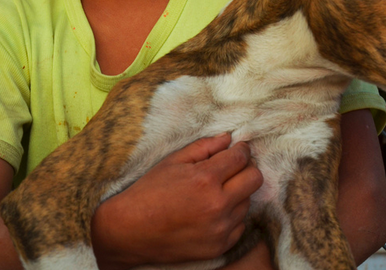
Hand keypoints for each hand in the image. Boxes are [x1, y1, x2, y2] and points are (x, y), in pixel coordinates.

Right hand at [91, 133, 263, 267]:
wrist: (130, 231)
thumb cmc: (149, 192)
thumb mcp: (173, 161)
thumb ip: (204, 147)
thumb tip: (228, 138)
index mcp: (205, 179)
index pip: (241, 158)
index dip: (241, 149)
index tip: (237, 149)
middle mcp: (217, 205)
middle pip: (255, 179)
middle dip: (246, 168)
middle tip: (232, 168)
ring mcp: (220, 229)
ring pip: (248, 202)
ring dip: (237, 193)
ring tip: (215, 192)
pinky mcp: (219, 247)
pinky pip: (240, 225)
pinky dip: (231, 216)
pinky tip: (212, 212)